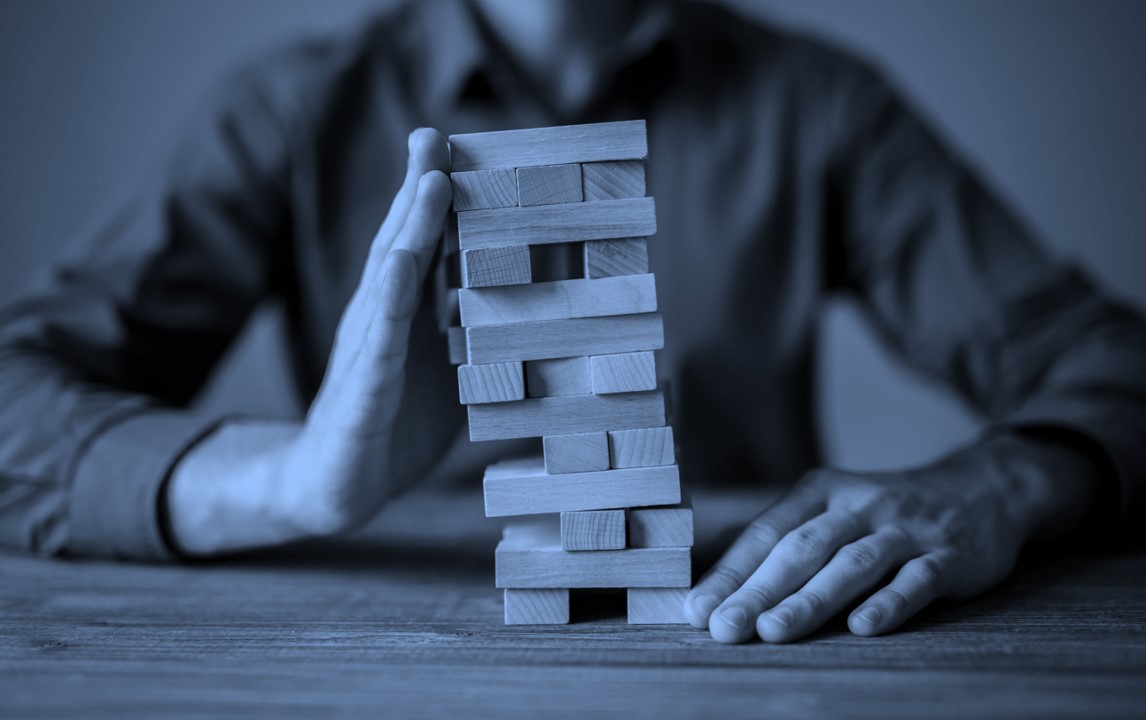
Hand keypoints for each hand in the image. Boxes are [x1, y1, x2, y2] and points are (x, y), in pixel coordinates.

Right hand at [167, 128, 452, 553]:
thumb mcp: (445, 369)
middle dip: (419, 189)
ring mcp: (366, 352)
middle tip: (435, 136)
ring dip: (409, 228)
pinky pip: (377, 344)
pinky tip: (399, 268)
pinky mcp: (360, 393)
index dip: (436, 198)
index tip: (454, 145)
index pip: (420, 247)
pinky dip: (389, 303)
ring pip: (387, 281)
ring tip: (431, 182)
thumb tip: (532, 297)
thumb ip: (470, 328)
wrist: (337, 488)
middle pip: (400, 245)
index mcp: (404, 315)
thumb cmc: (396, 421)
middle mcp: (380, 321)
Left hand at [685, 433, 1096, 642]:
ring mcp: (906, 528)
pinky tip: (863, 627)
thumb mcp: (833, 510)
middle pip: (802, 549)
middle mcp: (859, 505)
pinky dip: (890, 603)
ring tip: (773, 631)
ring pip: (852, 564)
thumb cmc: (885, 513)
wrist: (982, 488)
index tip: (698, 610)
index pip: (767, 534)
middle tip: (724, 628)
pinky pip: (917, 579)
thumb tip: (716, 583)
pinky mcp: (950, 555)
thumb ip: (784, 541)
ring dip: (811, 600)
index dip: (731, 573)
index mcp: (820, 491)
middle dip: (759, 591)